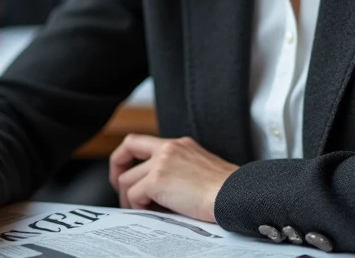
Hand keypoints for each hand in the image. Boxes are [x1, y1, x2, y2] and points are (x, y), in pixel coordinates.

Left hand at [109, 135, 237, 222]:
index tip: (127, 172)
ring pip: (128, 178)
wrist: (236, 195)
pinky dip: (137, 206)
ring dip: (130, 197)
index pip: (143, 141)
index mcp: (180, 144)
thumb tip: (161, 190)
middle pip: (127, 148)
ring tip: (142, 210)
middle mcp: (169, 147)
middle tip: (121, 189)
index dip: (128, 156)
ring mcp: (161, 162)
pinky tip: (150, 212)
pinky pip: (134, 194)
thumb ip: (180, 169)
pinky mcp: (157, 180)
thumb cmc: (227, 191)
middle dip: (118, 170)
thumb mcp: (201, 168)